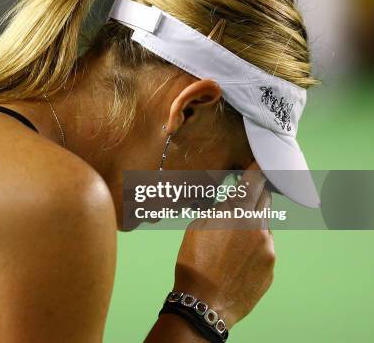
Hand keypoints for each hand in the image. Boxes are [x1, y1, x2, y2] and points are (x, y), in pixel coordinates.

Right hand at [172, 161, 274, 328]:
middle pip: (264, 200)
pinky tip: (237, 259)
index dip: (258, 169)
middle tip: (244, 197)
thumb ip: (220, 209)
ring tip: (232, 241)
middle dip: (256, 195)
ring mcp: (268, 249)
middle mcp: (258, 227)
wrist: (204, 303)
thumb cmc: (194, 263)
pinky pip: (265, 248)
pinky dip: (255, 247)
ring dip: (253, 224)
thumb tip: (232, 201)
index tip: (261, 161)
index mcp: (238, 213)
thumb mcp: (197, 227)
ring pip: (264, 226)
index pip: (254, 181)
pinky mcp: (271, 267)